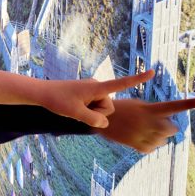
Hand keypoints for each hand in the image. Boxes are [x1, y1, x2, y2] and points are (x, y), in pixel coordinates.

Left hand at [41, 70, 155, 127]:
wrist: (42, 92)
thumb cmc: (56, 100)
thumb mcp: (75, 113)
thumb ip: (93, 120)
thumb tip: (105, 123)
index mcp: (96, 87)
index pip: (120, 84)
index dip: (137, 79)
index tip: (152, 72)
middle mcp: (97, 87)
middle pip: (108, 108)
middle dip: (96, 114)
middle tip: (77, 108)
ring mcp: (92, 91)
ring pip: (101, 111)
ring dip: (90, 113)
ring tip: (73, 107)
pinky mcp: (88, 95)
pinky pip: (94, 108)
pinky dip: (86, 112)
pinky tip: (74, 107)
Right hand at [94, 97, 194, 152]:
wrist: (102, 120)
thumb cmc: (122, 108)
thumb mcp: (138, 105)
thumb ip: (155, 112)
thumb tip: (169, 124)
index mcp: (150, 110)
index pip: (173, 106)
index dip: (188, 103)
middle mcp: (150, 123)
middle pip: (173, 128)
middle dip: (168, 126)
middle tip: (155, 121)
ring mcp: (145, 136)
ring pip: (164, 140)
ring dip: (157, 135)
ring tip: (142, 128)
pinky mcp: (140, 147)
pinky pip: (153, 147)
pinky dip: (149, 143)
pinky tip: (137, 136)